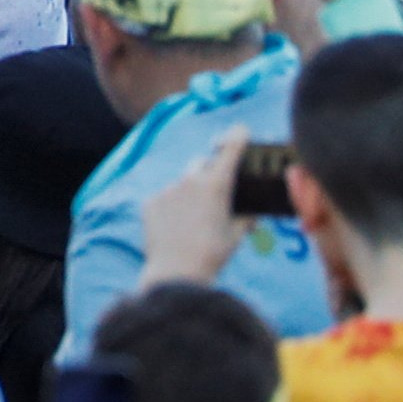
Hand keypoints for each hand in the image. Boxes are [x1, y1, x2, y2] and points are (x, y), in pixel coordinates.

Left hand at [140, 127, 248, 286]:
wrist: (176, 272)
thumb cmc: (212, 255)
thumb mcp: (236, 236)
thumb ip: (245, 218)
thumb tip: (251, 213)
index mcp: (216, 186)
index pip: (229, 153)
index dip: (237, 138)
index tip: (241, 129)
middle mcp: (190, 181)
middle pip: (201, 164)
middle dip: (208, 172)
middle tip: (213, 192)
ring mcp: (168, 189)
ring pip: (182, 183)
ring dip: (189, 193)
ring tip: (192, 221)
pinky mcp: (151, 200)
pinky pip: (165, 197)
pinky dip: (172, 206)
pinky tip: (175, 228)